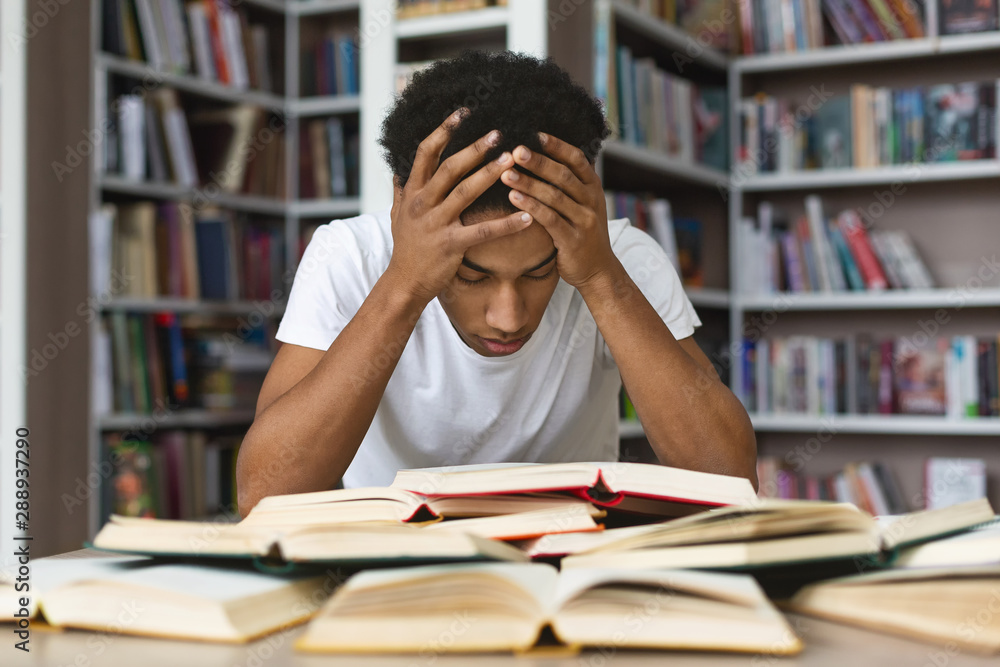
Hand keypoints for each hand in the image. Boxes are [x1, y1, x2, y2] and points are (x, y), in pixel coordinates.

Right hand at [385, 108, 533, 304]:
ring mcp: (436, 223)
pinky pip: (483, 231)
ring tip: (513, 159)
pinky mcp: (451, 245)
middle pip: (450, 168)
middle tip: (499, 132)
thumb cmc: (406, 248)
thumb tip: (397, 171)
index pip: (425, 153)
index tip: (463, 113)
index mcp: (412, 192)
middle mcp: (422, 203)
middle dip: (475, 148)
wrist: (404, 282)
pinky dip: (506, 223)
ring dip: (491, 173)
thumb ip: (399, 192)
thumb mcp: (396, 216)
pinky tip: (527, 216)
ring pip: (466, 192)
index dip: (444, 130)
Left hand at [501, 132, 618, 287]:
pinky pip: (550, 219)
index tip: (534, 134)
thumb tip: (544, 154)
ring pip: (555, 196)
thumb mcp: (582, 204)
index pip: (576, 159)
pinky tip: (513, 198)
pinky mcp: (573, 240)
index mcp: (593, 187)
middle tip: (515, 150)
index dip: (556, 145)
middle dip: (538, 161)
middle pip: (563, 175)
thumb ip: (569, 183)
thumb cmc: (581, 232)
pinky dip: (531, 206)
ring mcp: (584, 220)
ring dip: (528, 183)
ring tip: (505, 173)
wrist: (597, 270)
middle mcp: (591, 200)